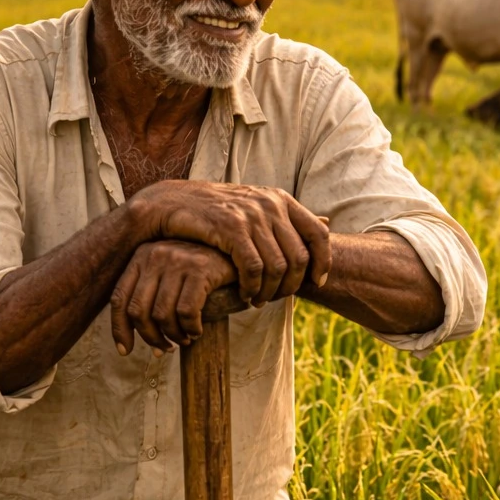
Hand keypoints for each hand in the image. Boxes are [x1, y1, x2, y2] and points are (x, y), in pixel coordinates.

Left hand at [110, 241, 235, 353]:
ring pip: (162, 315)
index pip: (120, 298)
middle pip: (138, 311)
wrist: (236, 251)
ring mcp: (177, 260)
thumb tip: (126, 344)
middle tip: (164, 349)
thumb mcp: (168, 276)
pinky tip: (197, 331)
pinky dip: (191, 329)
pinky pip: (186, 312)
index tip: (125, 351)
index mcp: (141, 256)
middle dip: (151, 338)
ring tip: (185, 339)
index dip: (120, 329)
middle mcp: (155, 254)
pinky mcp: (200, 268)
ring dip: (174, 336)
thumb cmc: (200, 272)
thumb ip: (148, 297)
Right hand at [131, 182, 331, 305]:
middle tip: (278, 299)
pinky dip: (252, 287)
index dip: (323, 262)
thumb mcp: (255, 208)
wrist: (170, 203)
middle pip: (300, 257)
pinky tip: (244, 295)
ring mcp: (251, 215)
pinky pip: (254, 268)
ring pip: (278, 266)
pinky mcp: (231, 229)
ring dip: (270, 291)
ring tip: (258, 301)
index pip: (319, 233)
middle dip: (292, 285)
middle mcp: (270, 204)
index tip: (317, 282)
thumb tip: (329, 222)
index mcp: (280, 199)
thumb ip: (286, 218)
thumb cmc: (215, 212)